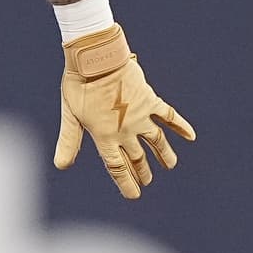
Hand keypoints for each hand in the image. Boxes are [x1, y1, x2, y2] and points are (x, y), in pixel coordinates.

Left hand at [52, 25, 195, 199]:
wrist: (97, 58)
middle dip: (142, 171)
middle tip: (147, 181)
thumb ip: (68, 141)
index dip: (126, 183)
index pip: (117, 167)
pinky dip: (180, 126)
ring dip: (163, 154)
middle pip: (136, 157)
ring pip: (156, 141)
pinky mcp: (150, 100)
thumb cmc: (79, 85)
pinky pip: (169, 116)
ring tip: (169, 165)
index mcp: (105, 136)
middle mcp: (126, 130)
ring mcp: (141, 116)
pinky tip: (191, 136)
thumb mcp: (70, 115)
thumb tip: (61, 166)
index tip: (134, 195)